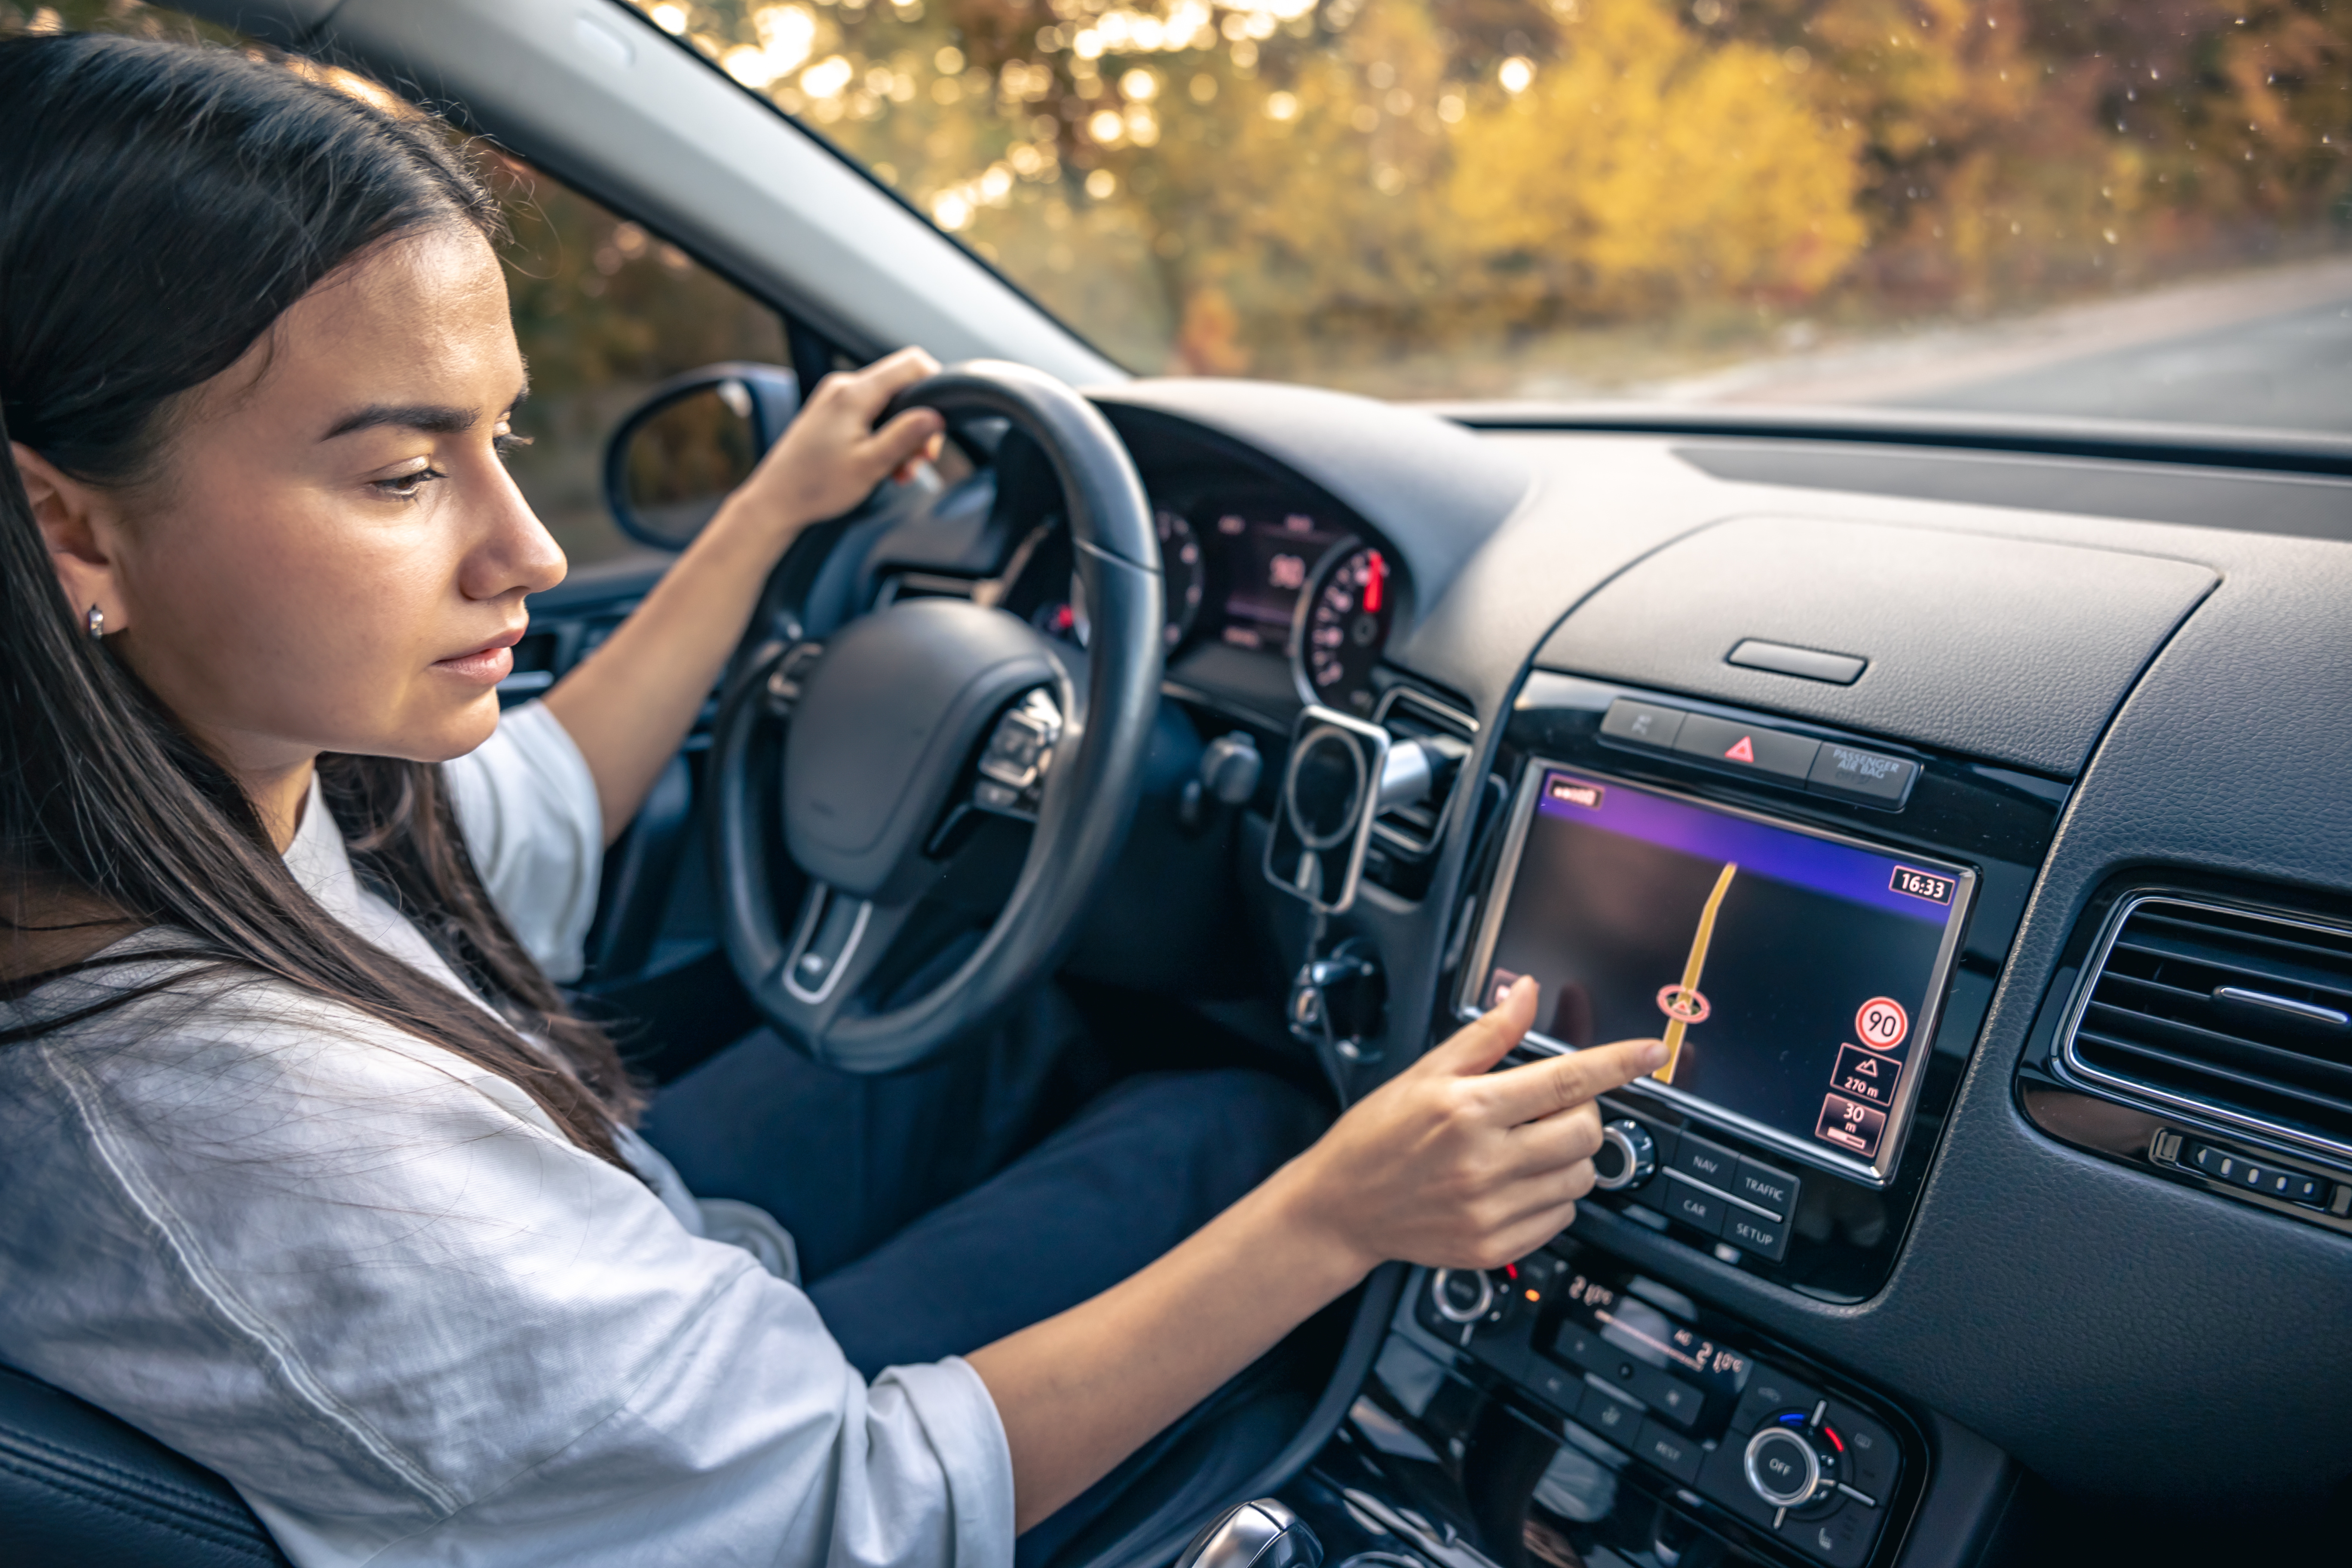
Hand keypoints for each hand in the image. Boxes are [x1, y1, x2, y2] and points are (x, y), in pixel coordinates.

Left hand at [721, 346, 945, 538]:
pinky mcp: (831, 413)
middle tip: (919, 462)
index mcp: (854, 394)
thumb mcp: (869, 465)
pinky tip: (882, 465)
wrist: (775, 500)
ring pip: (888, 405)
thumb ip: (904, 436)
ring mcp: (835, 398)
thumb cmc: (816, 486)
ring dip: (902, 437)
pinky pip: (870, 415)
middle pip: (902, 387)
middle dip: (918, 424)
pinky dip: (883, 438)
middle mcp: (843, 387)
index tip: (939, 424)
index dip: (935, 387)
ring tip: (899, 471)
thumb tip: (936, 415)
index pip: (911, 364)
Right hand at [1289, 977, 1665, 1274]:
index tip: (1651, 1052)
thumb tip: (1524, 991)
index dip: (1617, 1062)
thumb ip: (1486, 1035)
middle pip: (1585, 1130)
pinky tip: (1517, 1182)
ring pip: (1580, 1177)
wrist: (1341, 1206)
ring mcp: (1490, 1209)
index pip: (1565, 1079)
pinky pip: (1561, 1218)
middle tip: (1550, 1107)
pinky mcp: (1494, 1245)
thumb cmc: (1377, 1135)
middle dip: (1581, 1111)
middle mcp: (1483, 1162)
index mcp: (1468, 1109)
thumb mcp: (1426, 1072)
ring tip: (1528, 1146)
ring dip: (1569, 1156)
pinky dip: (1553, 1196)